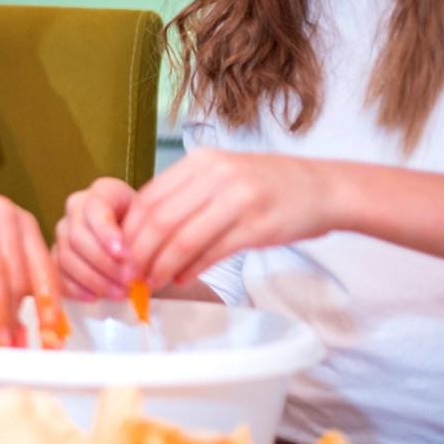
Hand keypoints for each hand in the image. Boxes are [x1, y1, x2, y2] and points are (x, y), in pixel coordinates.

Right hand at [53, 178, 137, 301]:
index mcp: (102, 191)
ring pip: (67, 256)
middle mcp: (76, 207)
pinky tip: (95, 297)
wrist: (137, 238)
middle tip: (128, 280)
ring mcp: (63, 231)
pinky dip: (76, 288)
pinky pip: (58, 273)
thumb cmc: (145, 228)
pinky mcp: (56, 255)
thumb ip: (142, 236)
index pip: (96, 208)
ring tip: (120, 293)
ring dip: (94, 279)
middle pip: (78, 236)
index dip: (107, 233)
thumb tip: (132, 263)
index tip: (124, 254)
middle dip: (104, 262)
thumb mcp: (151, 224)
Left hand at [122, 148, 332, 288]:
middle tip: (130, 275)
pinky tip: (182, 279)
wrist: (323, 188)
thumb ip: (186, 194)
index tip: (120, 253)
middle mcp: (217, 176)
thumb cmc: (268, 185)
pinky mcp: (258, 227)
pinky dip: (191, 270)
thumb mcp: (223, 174)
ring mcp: (239, 200)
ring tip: (152, 282)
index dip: (129, 230)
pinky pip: (213, 253)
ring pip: (183, 239)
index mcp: (202, 161)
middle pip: (160, 220)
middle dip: (139, 253)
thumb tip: (142, 228)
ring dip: (162, 266)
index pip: (149, 197)